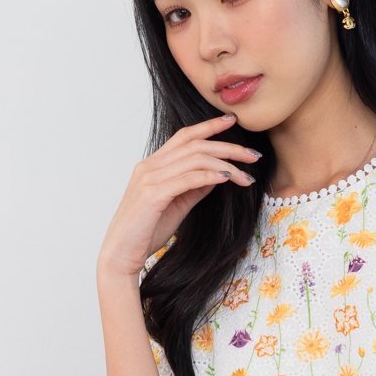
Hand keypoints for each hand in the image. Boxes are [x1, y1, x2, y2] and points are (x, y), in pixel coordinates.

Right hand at [97, 112, 261, 278]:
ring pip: (194, 159)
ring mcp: (149, 179)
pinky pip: (187, 179)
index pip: (184, 136)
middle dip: (228, 146)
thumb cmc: (146, 232)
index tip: (233, 121)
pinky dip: (209, 176)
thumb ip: (193, 187)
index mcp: (152, 165)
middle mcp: (149, 166)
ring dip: (225, 164)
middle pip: (194, 144)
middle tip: (253, 155)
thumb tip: (217, 174)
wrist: (121, 254)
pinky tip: (227, 178)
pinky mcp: (152, 195)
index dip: (209, 126)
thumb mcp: (176, 205)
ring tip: (246, 175)